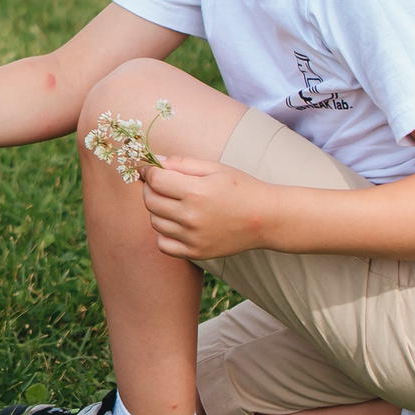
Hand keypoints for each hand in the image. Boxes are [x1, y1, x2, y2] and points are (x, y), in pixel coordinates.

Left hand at [139, 158, 276, 262]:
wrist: (266, 218)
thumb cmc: (241, 188)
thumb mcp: (214, 168)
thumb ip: (183, 163)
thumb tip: (156, 162)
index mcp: (196, 192)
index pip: (155, 181)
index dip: (149, 172)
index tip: (150, 170)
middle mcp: (192, 217)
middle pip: (150, 201)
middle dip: (150, 189)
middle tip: (159, 184)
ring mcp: (193, 237)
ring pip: (155, 222)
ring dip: (157, 210)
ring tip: (172, 203)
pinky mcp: (196, 252)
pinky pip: (163, 244)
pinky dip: (163, 233)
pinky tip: (175, 223)